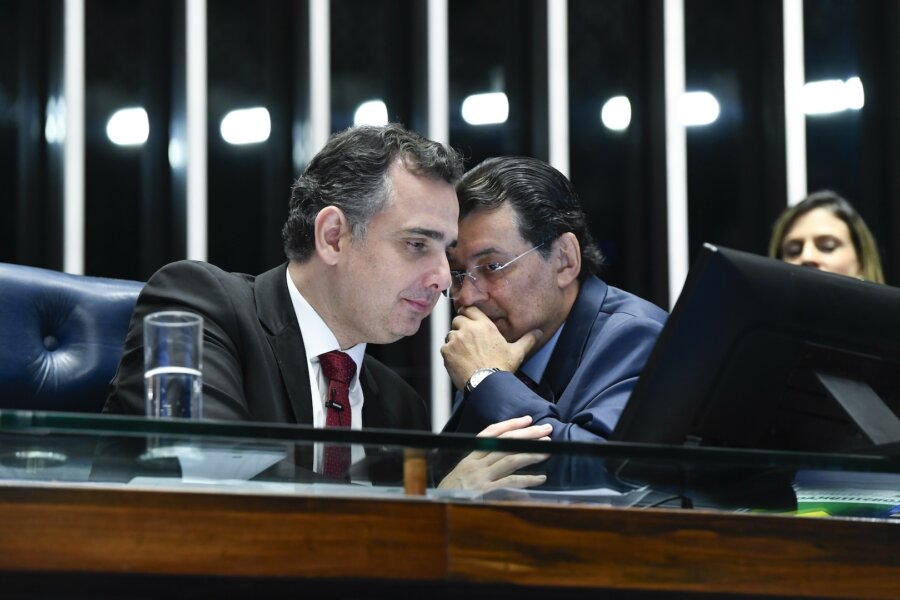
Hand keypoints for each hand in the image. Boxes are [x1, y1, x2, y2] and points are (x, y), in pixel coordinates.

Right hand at [437, 416, 551, 490]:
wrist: (435, 509)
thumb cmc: (449, 495)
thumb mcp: (461, 476)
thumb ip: (478, 466)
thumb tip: (500, 457)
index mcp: (469, 458)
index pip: (491, 433)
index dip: (510, 424)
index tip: (528, 419)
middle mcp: (475, 464)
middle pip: (505, 443)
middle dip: (528, 434)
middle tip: (547, 429)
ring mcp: (481, 477)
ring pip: (510, 459)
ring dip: (531, 453)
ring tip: (549, 449)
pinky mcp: (486, 492)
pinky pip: (511, 483)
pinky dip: (527, 479)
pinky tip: (541, 478)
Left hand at [440, 306, 541, 388]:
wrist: (487, 384)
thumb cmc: (501, 368)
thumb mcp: (517, 352)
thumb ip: (527, 340)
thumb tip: (537, 333)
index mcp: (484, 325)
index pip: (470, 309)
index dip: (468, 314)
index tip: (469, 320)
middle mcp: (468, 329)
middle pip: (458, 319)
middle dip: (460, 327)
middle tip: (467, 340)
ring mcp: (456, 339)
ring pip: (450, 334)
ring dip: (454, 341)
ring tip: (464, 353)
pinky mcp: (447, 351)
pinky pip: (444, 347)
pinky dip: (449, 353)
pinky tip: (458, 361)